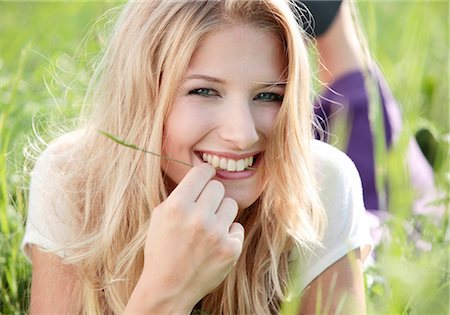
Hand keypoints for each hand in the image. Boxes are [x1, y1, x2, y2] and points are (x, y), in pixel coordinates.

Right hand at [132, 164, 243, 312]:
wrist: (168, 287)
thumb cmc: (162, 249)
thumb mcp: (160, 216)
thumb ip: (180, 194)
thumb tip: (203, 175)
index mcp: (177, 206)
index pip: (202, 172)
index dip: (205, 173)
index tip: (206, 177)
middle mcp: (198, 217)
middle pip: (218, 187)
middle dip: (211, 196)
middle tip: (203, 210)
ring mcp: (216, 234)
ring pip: (231, 204)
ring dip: (221, 213)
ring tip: (209, 228)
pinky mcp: (231, 249)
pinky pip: (237, 227)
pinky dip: (228, 234)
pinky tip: (214, 245)